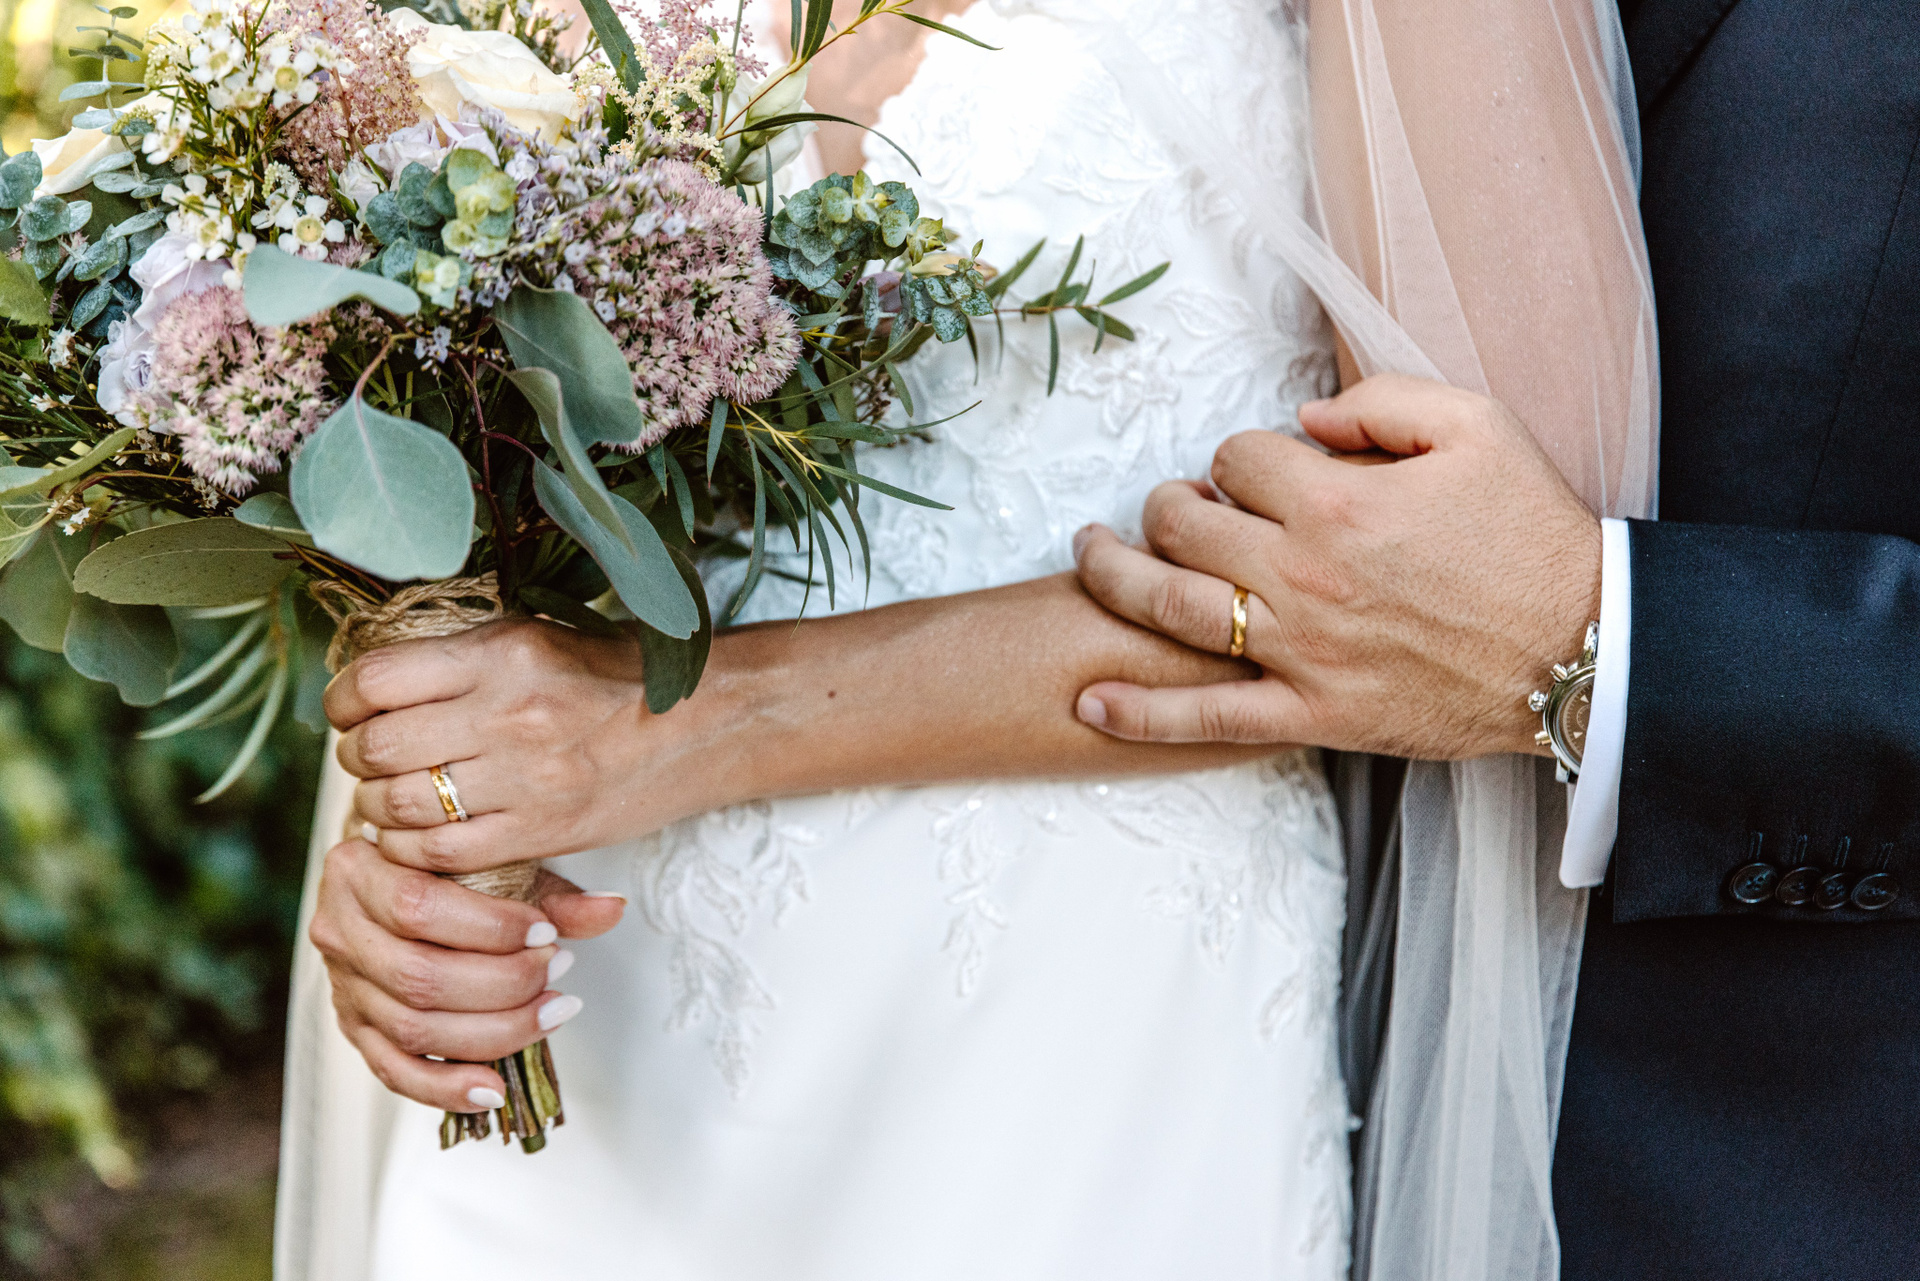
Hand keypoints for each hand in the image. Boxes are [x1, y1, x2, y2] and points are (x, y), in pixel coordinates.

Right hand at [308, 835, 624, 1110]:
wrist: (389, 875)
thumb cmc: (443, 866)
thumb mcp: (490, 861)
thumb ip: (547, 889)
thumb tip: (612, 908)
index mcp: (359, 869)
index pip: (419, 907)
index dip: (490, 928)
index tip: (548, 934)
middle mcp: (339, 929)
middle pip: (420, 977)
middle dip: (503, 983)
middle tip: (559, 970)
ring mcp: (344, 986)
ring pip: (414, 1028)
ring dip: (494, 1031)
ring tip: (552, 1012)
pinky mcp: (355, 1030)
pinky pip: (395, 1072)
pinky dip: (446, 1088)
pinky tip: (496, 1087)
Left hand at [325, 618, 733, 874]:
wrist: (708, 721)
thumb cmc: (621, 677)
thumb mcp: (538, 641)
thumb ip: (461, 659)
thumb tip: (375, 685)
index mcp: (502, 652)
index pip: (375, 679)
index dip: (342, 700)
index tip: (349, 709)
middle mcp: (508, 712)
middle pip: (377, 747)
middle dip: (358, 758)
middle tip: (371, 759)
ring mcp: (525, 778)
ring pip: (399, 805)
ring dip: (379, 807)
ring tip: (395, 799)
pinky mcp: (543, 831)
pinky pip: (440, 852)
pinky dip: (414, 849)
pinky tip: (425, 835)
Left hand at [1072, 374, 1600, 757]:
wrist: (1584, 651)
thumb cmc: (1533, 535)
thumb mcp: (1478, 426)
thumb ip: (1380, 401)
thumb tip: (1300, 415)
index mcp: (1339, 502)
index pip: (1236, 459)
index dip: (1238, 457)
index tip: (1257, 472)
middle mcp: (1304, 575)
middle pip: (1182, 524)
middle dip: (1164, 503)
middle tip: (1170, 505)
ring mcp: (1300, 651)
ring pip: (1168, 607)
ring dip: (1114, 574)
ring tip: (1090, 553)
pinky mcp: (1311, 714)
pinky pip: (1206, 718)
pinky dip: (1139, 714)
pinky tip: (1089, 702)